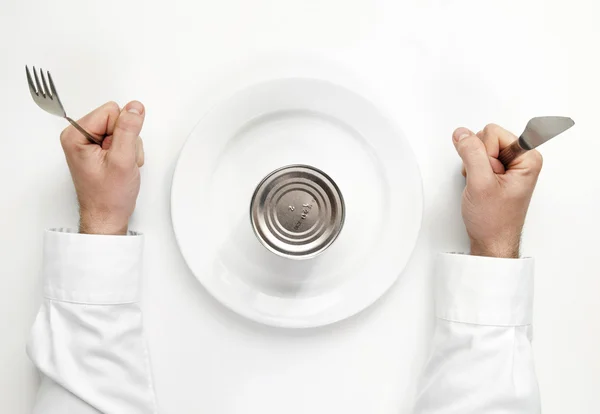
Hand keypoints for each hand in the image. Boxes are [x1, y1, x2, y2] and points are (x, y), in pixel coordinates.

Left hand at [60, 101, 145, 234]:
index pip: (111, 111)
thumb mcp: (123, 159)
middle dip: (126, 140)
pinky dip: (127, 153)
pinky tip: (121, 166)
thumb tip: (135, 107)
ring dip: (128, 148)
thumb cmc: (108, 196)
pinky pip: (122, 139)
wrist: (107, 216)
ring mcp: (90, 143)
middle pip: (117, 118)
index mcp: (75, 135)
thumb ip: (129, 129)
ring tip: (121, 166)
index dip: (122, 132)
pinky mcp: (100, 148)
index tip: (117, 152)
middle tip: (120, 160)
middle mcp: (79, 136)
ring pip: (123, 129)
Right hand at [453, 124, 542, 257]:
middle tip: (483, 181)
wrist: (491, 241)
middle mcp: (521, 159)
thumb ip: (471, 153)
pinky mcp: (498, 171)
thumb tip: (462, 133)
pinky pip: (477, 158)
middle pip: (485, 137)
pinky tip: (478, 186)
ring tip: (481, 186)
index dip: (483, 153)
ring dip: (473, 166)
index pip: (492, 132)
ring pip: (479, 148)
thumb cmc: (494, 220)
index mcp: (527, 157)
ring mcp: (509, 165)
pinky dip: (472, 171)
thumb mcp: (480, 183)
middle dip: (478, 159)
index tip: (488, 173)